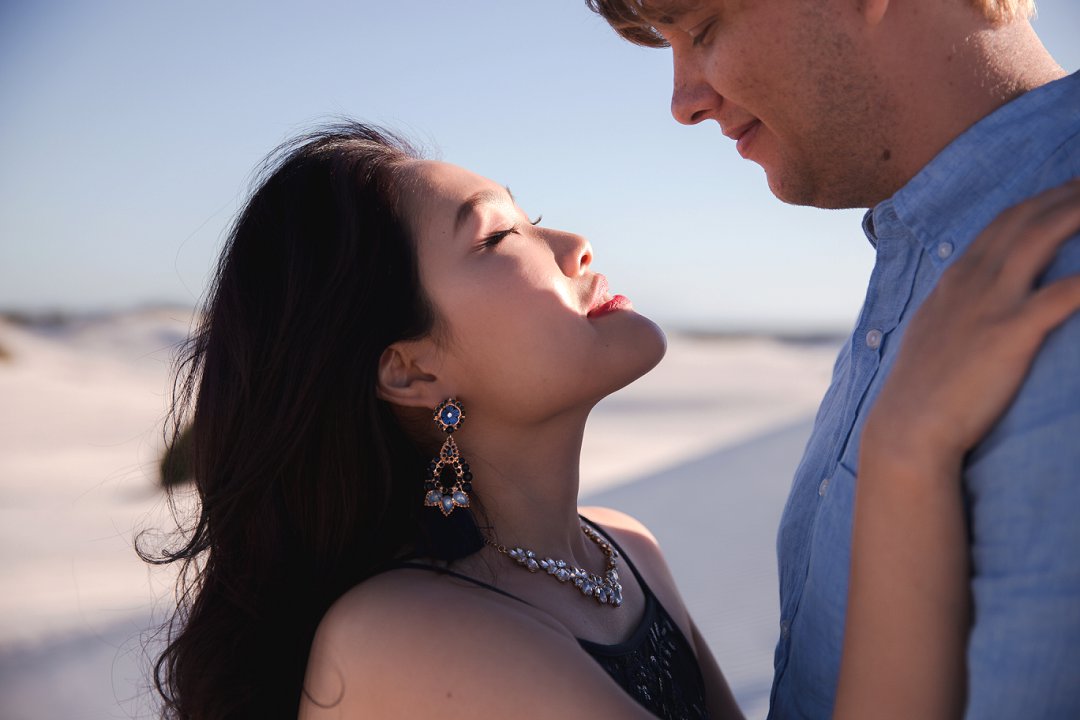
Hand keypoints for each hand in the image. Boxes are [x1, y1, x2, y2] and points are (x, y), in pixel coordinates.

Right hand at [865, 179, 1079, 466]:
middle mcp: (972, 280)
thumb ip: (958, 305)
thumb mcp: (933, 332)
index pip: (1005, 221)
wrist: (909, 426)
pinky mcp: (1010, 333)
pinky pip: (1063, 294)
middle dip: (1070, 194)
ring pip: (1041, 238)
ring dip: (1079, 212)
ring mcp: (990, 304)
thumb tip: (975, 295)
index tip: (1074, 189)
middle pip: (1028, 218)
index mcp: (956, 278)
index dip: (1045, 200)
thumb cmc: (922, 389)